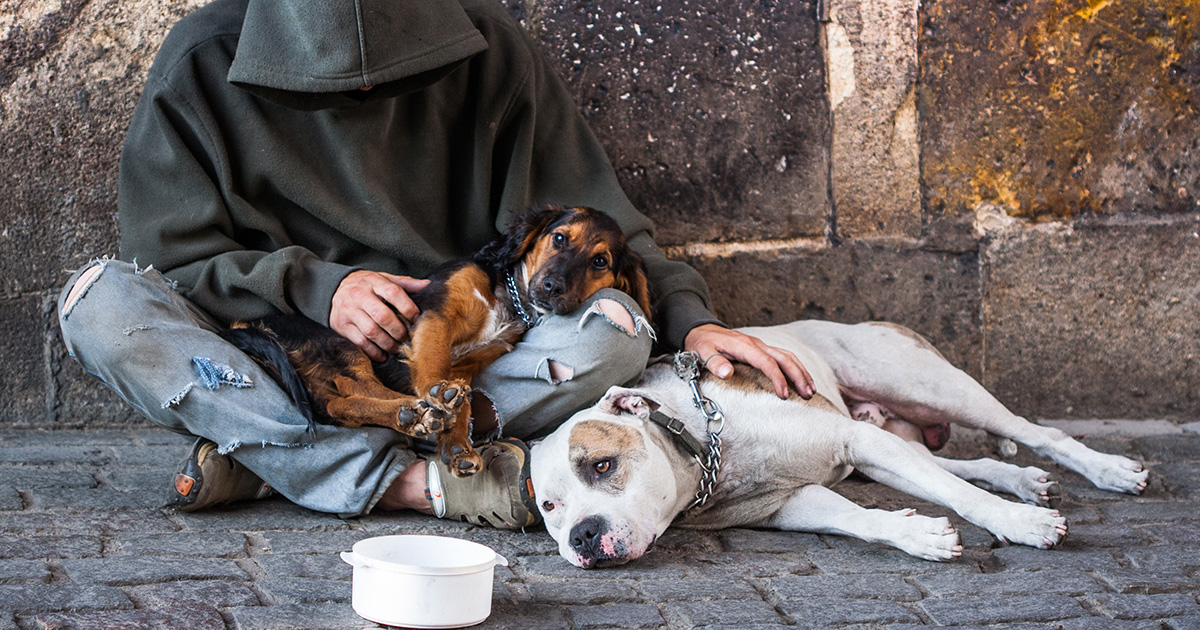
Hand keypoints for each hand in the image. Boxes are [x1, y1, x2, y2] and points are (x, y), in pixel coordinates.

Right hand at [330, 270, 428, 361]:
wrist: (331, 289)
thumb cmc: (364, 285)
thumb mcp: (382, 279)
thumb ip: (404, 283)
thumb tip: (427, 285)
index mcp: (373, 282)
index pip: (393, 292)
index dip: (408, 307)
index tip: (417, 318)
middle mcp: (359, 295)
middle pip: (383, 316)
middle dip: (399, 330)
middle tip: (407, 338)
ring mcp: (349, 311)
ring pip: (372, 331)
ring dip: (388, 343)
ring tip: (397, 348)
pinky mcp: (342, 325)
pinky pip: (360, 342)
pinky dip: (373, 351)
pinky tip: (382, 355)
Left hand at [683, 324, 814, 399]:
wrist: (702, 330)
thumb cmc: (702, 343)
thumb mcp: (702, 352)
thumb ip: (714, 362)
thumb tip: (727, 373)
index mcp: (743, 346)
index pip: (766, 362)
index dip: (777, 378)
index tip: (783, 395)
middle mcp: (756, 344)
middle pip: (784, 357)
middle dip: (798, 376)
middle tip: (808, 395)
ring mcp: (760, 345)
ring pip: (787, 356)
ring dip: (801, 372)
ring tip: (811, 391)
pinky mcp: (762, 349)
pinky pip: (783, 356)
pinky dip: (795, 368)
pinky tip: (802, 380)